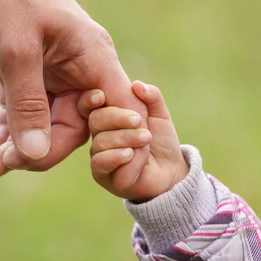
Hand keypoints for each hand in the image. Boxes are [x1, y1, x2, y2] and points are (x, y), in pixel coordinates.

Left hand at [0, 0, 147, 177]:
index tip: (98, 172)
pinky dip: (9, 129)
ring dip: (22, 145)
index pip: (117, 111)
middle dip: (44, 149)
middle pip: (75, 125)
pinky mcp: (24, 70)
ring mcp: (51, 70)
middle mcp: (78, 67)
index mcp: (93, 57)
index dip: (113, 143)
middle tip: (7, 164)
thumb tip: (37, 156)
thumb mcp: (16, 50)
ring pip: (46, 122)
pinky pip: (23, 110)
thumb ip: (29, 105)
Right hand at [78, 81, 188, 200]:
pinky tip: (130, 154)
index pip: (90, 104)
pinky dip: (116, 157)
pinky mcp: (102, 175)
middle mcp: (98, 135)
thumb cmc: (161, 141)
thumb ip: (152, 97)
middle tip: (139, 121)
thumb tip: (137, 85)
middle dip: (118, 118)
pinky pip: (101, 163)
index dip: (90, 99)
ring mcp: (99, 155)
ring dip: (125, 138)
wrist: (170, 171)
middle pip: (96, 120)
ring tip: (145, 139)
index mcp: (107, 117)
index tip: (101, 96)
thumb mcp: (160, 115)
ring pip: (101, 142)